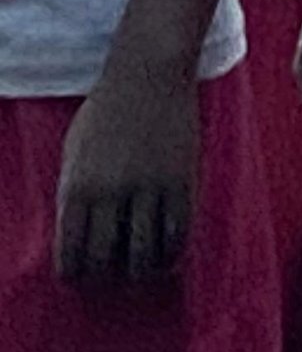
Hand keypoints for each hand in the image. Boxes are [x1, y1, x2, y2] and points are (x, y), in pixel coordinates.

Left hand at [55, 57, 199, 281]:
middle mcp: (110, 193)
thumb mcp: (75, 152)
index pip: (71, 255)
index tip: (81, 277)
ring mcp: (148, 188)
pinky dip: (171, 255)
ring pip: (143, 255)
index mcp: (77, 187)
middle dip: (105, 278)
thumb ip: (73, 194)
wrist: (149, 72)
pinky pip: (177, 235)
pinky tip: (167, 257)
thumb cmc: (106, 110)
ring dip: (140, 272)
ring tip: (139, 271)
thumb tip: (78, 238)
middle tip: (110, 278)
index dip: (75, 275)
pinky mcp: (181, 181)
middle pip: (105, 261)